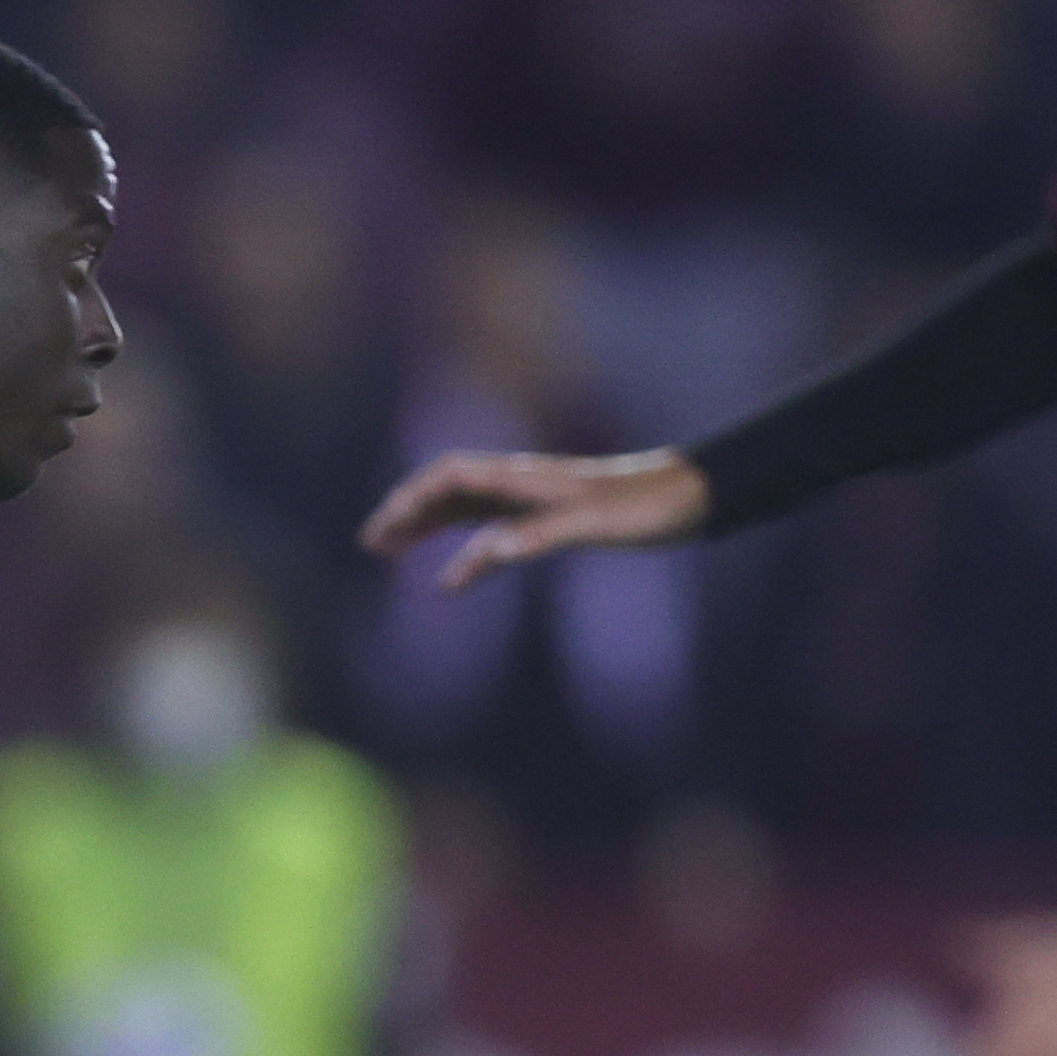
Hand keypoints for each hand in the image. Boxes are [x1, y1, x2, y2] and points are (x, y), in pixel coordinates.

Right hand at [356, 446, 708, 589]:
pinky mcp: (547, 516)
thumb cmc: (642, 507)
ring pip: (462, 508)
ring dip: (424, 527)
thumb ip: (533, 537)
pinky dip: (462, 550)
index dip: (409, 500)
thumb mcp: (589, 524)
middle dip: (404, 513)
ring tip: (388, 552)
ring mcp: (530, 498)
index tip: (380, 530)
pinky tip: (454, 578)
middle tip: (368, 544)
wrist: (687, 496)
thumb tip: (482, 557)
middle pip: (444, 490)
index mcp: (520, 477)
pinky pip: (490, 530)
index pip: (448, 477)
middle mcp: (518, 482)